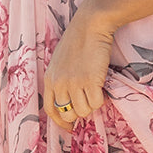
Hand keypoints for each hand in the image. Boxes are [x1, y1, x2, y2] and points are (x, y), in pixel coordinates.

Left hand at [43, 3, 114, 130]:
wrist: (90, 26)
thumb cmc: (78, 41)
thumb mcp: (60, 61)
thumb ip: (61, 80)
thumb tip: (70, 102)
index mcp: (50, 79)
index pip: (50, 109)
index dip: (60, 121)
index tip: (69, 127)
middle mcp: (60, 83)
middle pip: (68, 113)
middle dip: (79, 112)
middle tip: (88, 101)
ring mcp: (74, 83)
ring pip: (84, 111)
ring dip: (92, 104)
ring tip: (96, 90)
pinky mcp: (90, 82)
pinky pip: (96, 103)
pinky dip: (102, 99)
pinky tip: (102, 87)